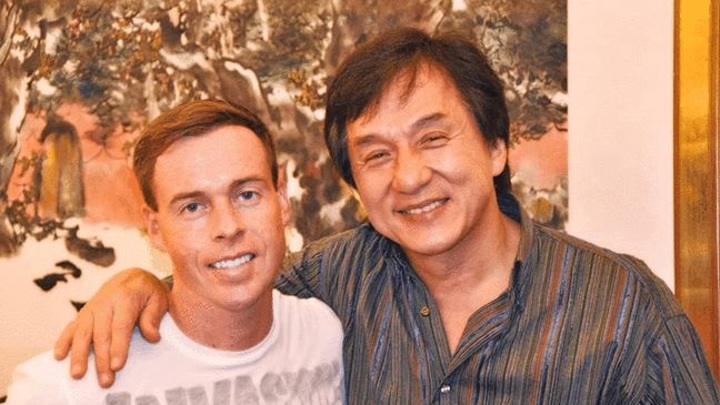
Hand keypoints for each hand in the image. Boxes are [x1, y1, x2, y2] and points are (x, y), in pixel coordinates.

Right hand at [53, 268, 168, 387]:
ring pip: (83, 332)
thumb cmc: (147, 291)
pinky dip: (63, 341)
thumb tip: (152, 336)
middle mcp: (105, 302)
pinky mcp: (84, 313)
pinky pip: (71, 327)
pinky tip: (59, 356)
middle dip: (102, 359)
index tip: (117, 365)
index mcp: (126, 297)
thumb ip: (154, 317)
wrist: (132, 276)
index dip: (118, 347)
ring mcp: (92, 307)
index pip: (121, 326)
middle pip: (101, 334)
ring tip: (78, 373)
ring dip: (79, 355)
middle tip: (105, 379)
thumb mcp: (158, 298)